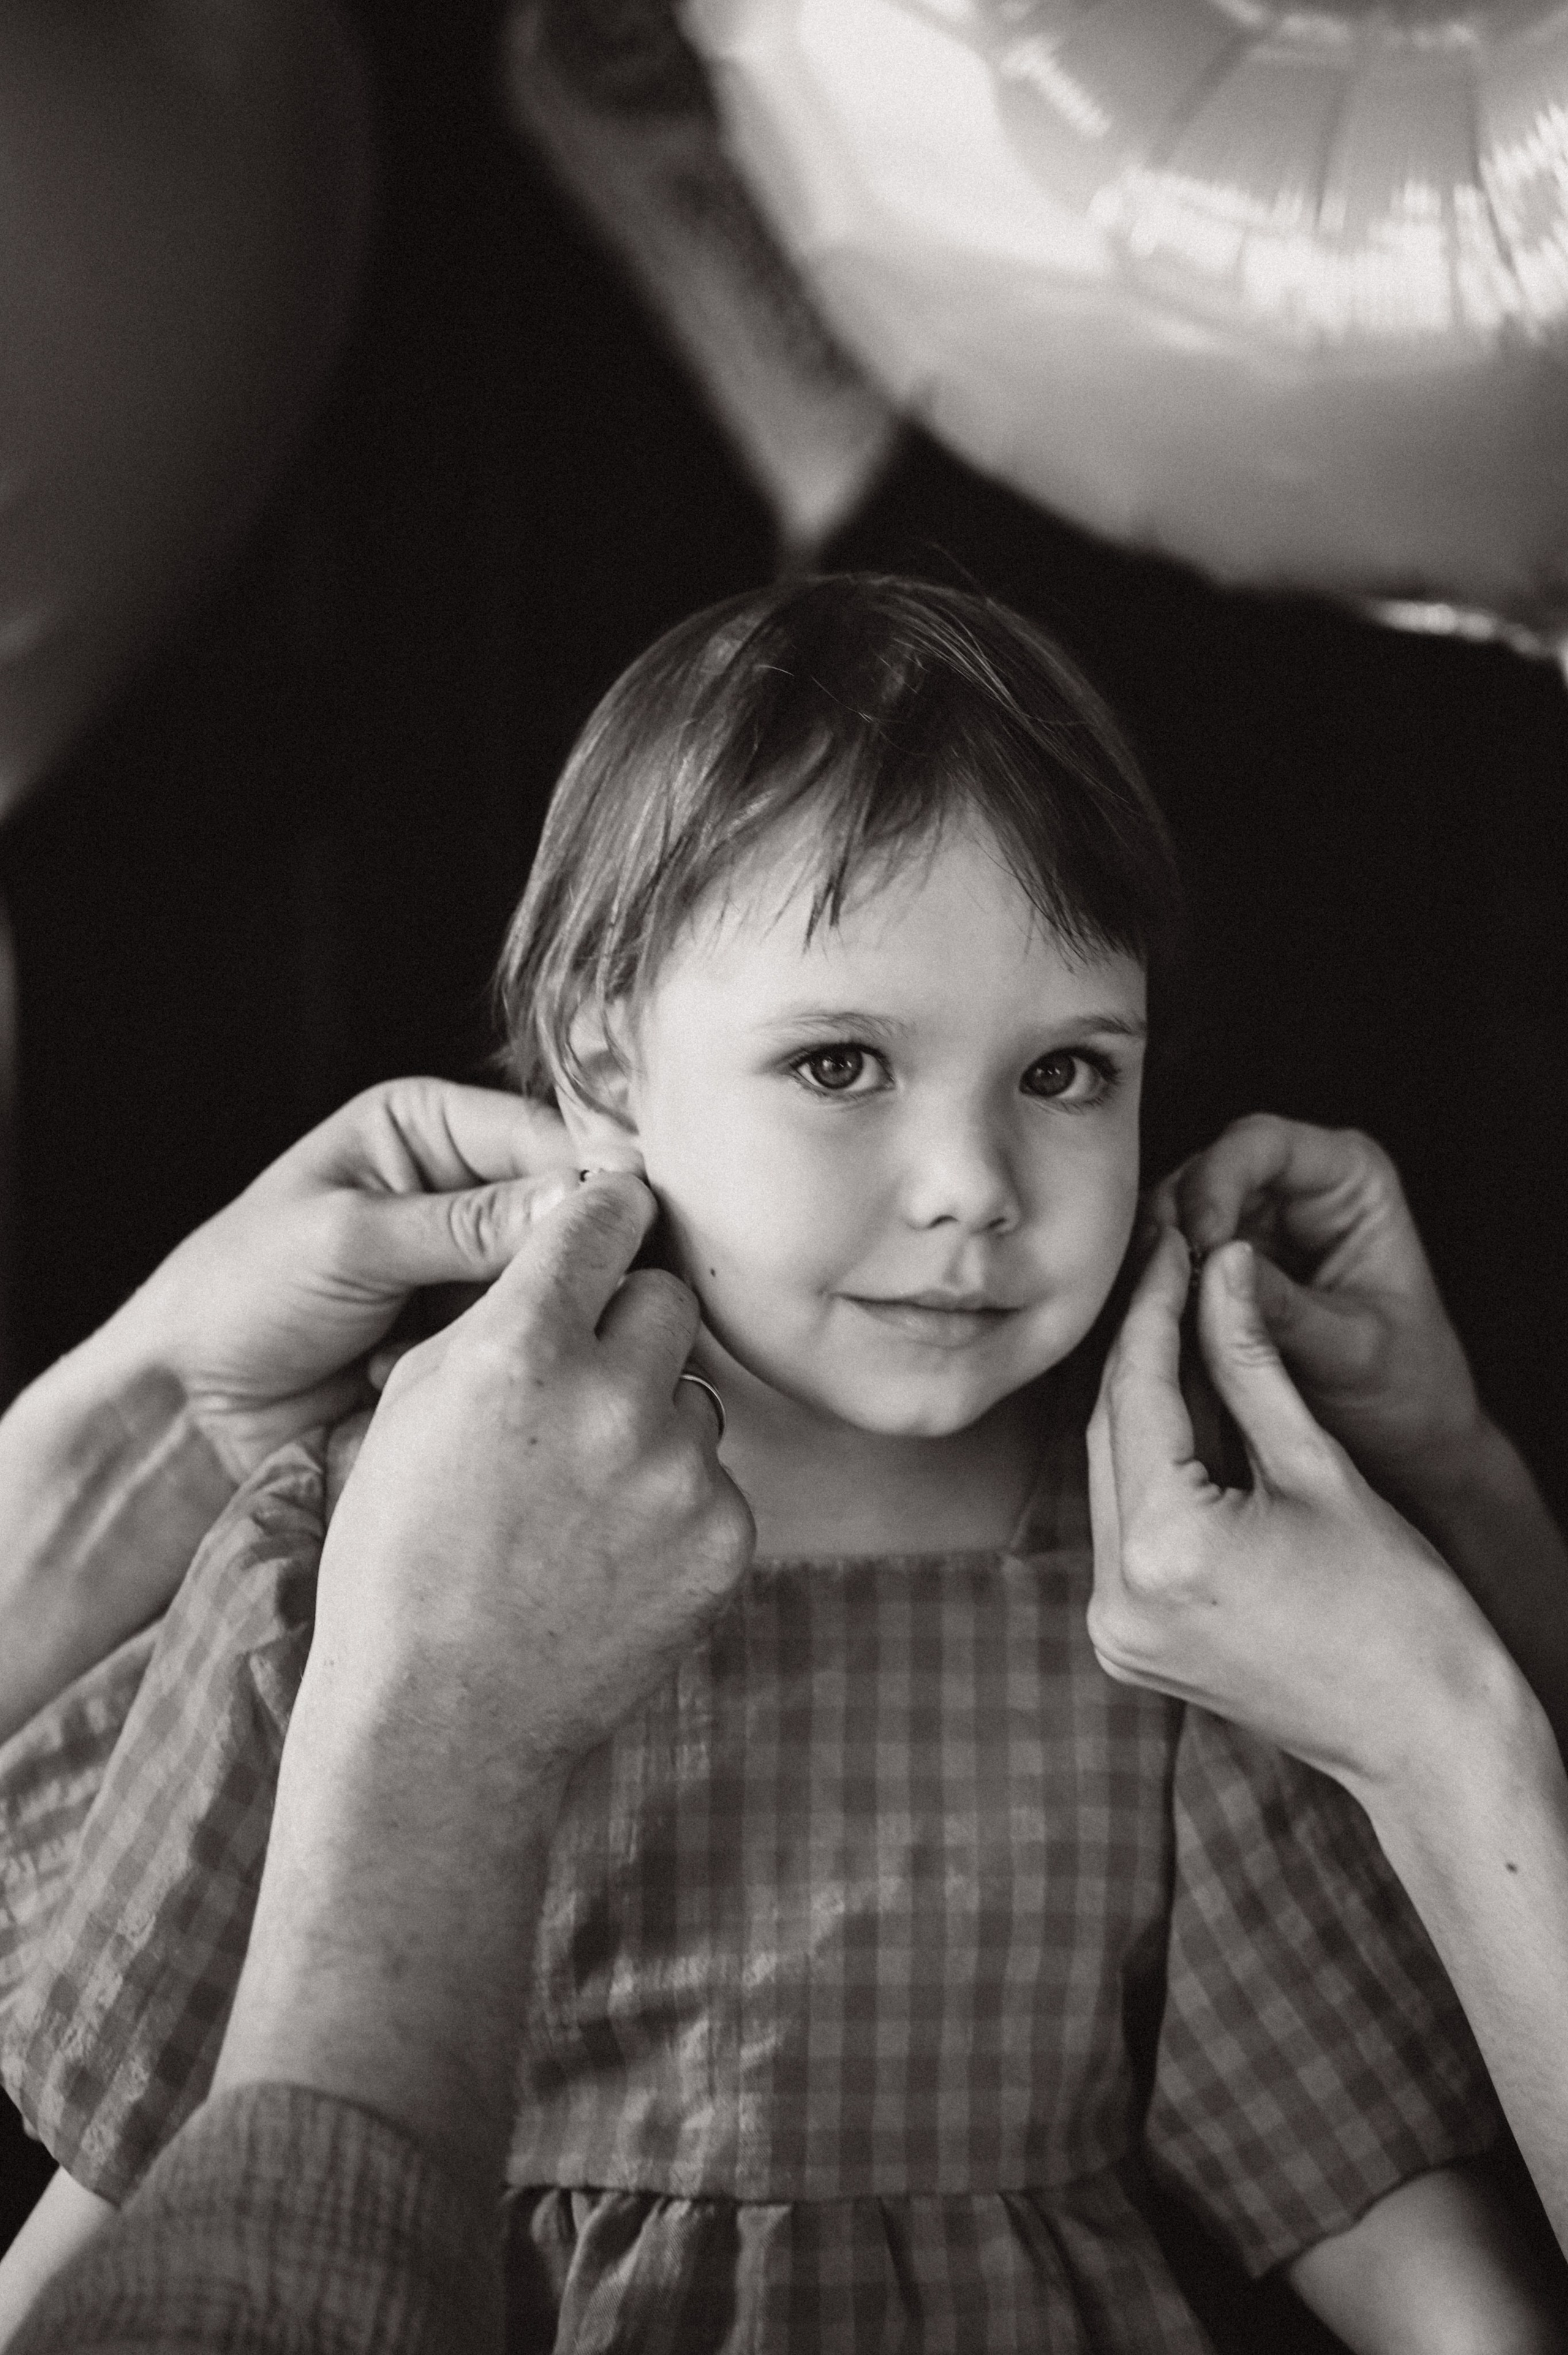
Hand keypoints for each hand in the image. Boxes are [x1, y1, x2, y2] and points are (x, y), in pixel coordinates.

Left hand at [103, 1079, 576, 1479]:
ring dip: (533, 1316)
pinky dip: (509, 1360)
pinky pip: (526, 1341)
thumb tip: (580, 1203)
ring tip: (498, 1347)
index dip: (591, 1180)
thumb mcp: (350, 1240)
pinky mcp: (468, 1336)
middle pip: (562, 1209)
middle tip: (584, 1299)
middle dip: (571, 1256)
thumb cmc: (242, 1295)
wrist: (192, 1406)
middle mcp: (458, 1188)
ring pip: (552, 1281)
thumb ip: (465, 1224)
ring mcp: (467, 1268)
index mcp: (424, 1127)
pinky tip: (476, 1380)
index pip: (540, 1136)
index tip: (630, 1227)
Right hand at [306, 1168, 753, 1773]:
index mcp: (520, 1348)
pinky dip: (673, 1510)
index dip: (608, 1215)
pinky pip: (714, 1484)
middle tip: (585, 1387)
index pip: (605, 1216)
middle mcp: (612, 1399)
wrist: (441, 1722)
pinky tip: (611, 1559)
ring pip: (692, 1399)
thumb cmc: (400, 1558)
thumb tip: (578, 1248)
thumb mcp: (413, 1407)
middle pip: (666, 1300)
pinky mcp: (725, 1541)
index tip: (616, 1219)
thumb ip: (501, 1315)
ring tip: (579, 1503)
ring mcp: (679, 1474)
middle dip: (629, 1328)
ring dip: (649, 1429)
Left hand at [1087, 1225, 1516, 1800]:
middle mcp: (1117, 1596)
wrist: (1424, 1736)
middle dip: (1142, 1347)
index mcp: (1164, 1549)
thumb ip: (1251, 1363)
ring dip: (1141, 1402)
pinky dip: (1147, 1466)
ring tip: (1177, 1325)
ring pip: (1109, 1476)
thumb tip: (1220, 1268)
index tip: (1173, 1245)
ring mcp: (1115, 1628)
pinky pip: (1122, 1526)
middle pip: (1110, 1431)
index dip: (1155, 1307)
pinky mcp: (1127, 1642)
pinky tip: (1179, 1409)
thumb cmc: (1399, 1607)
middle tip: (1172, 1271)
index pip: (1139, 1391)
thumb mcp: (1320, 1466)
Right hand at [1154, 1113, 1486, 1511]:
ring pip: (1177, 1212)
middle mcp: (1298, 1185)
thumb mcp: (1354, 1353)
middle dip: (1177, 1224)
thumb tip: (1219, 1263)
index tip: (1197, 1244)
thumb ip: (1288, 1310)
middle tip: (1161, 1286)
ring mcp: (1258, 1221)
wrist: (1409, 1440)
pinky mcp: (1228, 1264)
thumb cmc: (1408, 1388)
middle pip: (1205, 1170)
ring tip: (1160, 1312)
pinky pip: (1174, 1258)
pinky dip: (1159, 1287)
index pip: (1262, 1145)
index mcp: (1349, 1179)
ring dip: (1160, 1259)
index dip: (1216, 1183)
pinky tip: (1158, 1324)